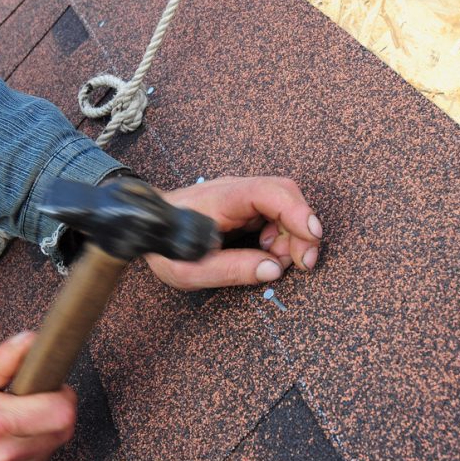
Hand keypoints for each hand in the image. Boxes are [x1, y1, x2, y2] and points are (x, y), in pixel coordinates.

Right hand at [0, 331, 76, 460]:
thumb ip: (3, 358)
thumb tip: (33, 339)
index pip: (61, 411)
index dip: (63, 394)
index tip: (52, 387)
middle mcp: (5, 455)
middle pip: (64, 430)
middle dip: (57, 411)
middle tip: (36, 401)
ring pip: (53, 448)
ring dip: (44, 432)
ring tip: (17, 422)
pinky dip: (32, 452)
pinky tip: (10, 443)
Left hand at [145, 175, 322, 289]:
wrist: (147, 227)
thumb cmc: (164, 245)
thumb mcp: (191, 268)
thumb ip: (231, 269)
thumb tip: (273, 270)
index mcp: (223, 198)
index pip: (269, 192)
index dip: (296, 211)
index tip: (312, 236)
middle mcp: (237, 191)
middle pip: (286, 196)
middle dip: (302, 229)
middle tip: (303, 263)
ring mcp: (243, 197)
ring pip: (285, 206)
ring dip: (293, 237)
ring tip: (276, 262)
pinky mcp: (246, 207)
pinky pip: (276, 216)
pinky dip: (282, 237)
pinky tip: (267, 254)